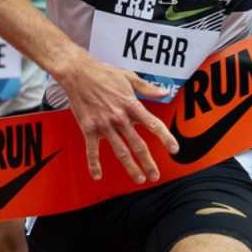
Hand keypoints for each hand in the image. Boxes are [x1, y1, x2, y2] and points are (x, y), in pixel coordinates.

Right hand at [56, 53, 177, 183]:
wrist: (77, 73)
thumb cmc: (103, 73)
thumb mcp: (129, 76)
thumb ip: (147, 87)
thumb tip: (164, 92)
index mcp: (131, 105)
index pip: (153, 124)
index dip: (165, 137)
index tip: (174, 149)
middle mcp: (119, 117)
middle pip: (138, 144)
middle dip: (148, 162)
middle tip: (155, 176)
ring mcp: (104, 125)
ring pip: (120, 150)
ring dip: (130, 167)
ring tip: (139, 178)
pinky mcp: (88, 128)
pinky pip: (92, 150)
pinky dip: (94, 164)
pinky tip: (98, 175)